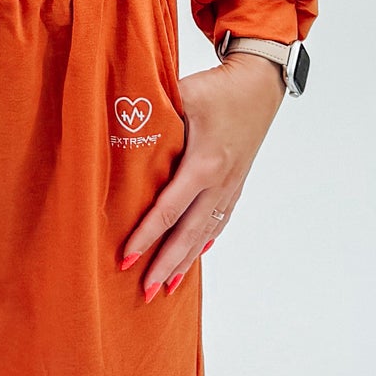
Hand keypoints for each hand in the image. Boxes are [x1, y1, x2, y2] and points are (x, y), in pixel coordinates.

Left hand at [118, 52, 287, 299]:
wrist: (260, 84)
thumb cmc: (218, 88)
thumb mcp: (182, 95)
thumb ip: (152, 113)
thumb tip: (115, 122)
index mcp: (204, 163)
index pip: (169, 209)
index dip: (146, 236)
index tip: (126, 258)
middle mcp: (219, 182)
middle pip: (189, 233)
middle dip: (165, 263)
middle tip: (144, 291)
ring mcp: (231, 186)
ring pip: (206, 232)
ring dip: (186, 261)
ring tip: (167, 286)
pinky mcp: (237, 184)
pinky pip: (219, 221)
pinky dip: (205, 241)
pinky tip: (196, 255)